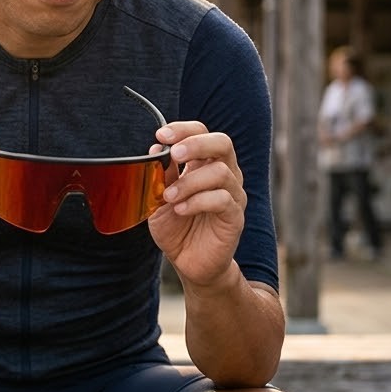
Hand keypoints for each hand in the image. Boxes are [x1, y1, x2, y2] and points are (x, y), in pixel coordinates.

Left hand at [148, 121, 245, 288]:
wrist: (189, 262)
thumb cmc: (177, 227)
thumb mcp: (160, 197)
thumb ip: (161, 174)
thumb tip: (155, 148)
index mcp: (205, 164)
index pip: (202, 133)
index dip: (183, 130)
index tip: (161, 135)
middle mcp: (224, 175)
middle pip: (222, 143)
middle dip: (195, 144)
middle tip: (174, 154)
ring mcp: (233, 195)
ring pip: (220, 172)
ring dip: (189, 182)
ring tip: (169, 196)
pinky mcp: (235, 217)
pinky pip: (223, 200)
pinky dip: (197, 201)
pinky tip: (180, 210)